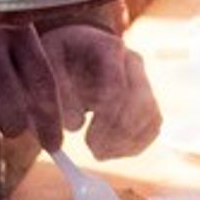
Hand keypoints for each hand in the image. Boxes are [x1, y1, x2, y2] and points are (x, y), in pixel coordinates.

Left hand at [44, 25, 161, 158]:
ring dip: (127, 142)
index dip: (107, 120)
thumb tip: (75, 125)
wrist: (71, 49)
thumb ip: (54, 91)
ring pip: (151, 117)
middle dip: (119, 134)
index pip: (118, 87)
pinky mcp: (147, 99)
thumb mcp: (46, 67)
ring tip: (98, 151)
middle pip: (142, 103)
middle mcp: (132, 62)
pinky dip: (135, 144)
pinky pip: (152, 127)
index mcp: (108, 47)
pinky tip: (110, 150)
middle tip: (94, 152)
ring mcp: (144, 80)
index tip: (88, 142)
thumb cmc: (58, 57)